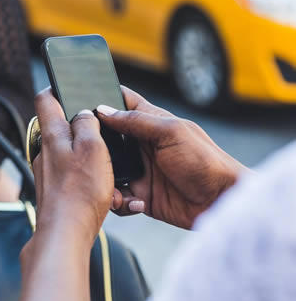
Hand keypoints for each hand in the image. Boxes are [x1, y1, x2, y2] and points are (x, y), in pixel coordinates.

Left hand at [33, 88, 113, 244]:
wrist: (66, 233)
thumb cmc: (80, 192)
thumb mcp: (93, 148)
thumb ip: (87, 124)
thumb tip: (84, 113)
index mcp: (53, 135)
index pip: (45, 99)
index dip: (55, 87)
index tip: (67, 85)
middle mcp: (45, 150)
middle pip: (58, 124)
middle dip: (77, 122)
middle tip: (98, 126)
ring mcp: (47, 170)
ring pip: (66, 149)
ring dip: (83, 149)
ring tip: (102, 159)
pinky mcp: (54, 187)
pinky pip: (69, 170)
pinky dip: (82, 169)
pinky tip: (96, 181)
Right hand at [97, 86, 247, 228]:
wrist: (220, 202)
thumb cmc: (204, 161)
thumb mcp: (171, 133)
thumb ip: (137, 122)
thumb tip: (104, 110)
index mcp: (150, 122)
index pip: (122, 102)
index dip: (103, 98)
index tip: (81, 100)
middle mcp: (141, 144)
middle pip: (107, 137)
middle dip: (94, 144)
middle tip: (84, 151)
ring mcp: (140, 170)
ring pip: (107, 168)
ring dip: (103, 177)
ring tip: (111, 185)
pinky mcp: (141, 194)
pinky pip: (119, 196)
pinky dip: (118, 200)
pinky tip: (132, 202)